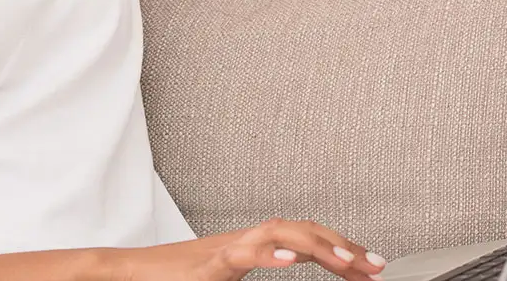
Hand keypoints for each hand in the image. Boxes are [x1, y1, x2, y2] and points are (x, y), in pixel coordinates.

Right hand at [113, 218, 387, 280]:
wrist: (130, 274)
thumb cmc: (176, 279)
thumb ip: (258, 271)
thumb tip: (292, 266)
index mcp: (254, 246)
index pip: (308, 238)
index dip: (342, 248)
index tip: (371, 266)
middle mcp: (245, 240)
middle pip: (303, 230)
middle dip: (343, 246)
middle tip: (376, 267)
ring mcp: (226, 248)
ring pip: (278, 233)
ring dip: (317, 246)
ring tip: (347, 262)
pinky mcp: (206, 264)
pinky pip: (241, 254)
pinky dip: (267, 255)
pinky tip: (290, 261)